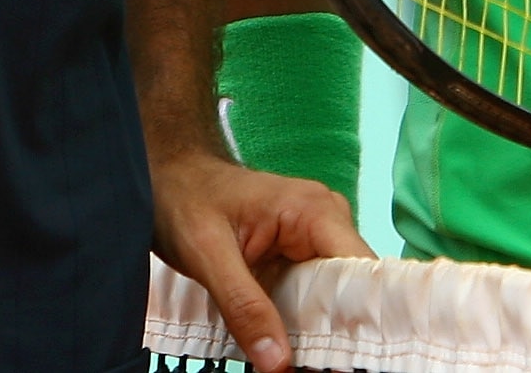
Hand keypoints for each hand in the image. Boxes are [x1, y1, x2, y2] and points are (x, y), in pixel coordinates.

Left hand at [148, 145, 369, 372]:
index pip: (361, 272)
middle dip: (340, 335)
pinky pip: (314, 298)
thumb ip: (243, 306)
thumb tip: (278, 362)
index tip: (346, 361)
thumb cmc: (185, 198)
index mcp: (315, 210)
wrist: (169, 176)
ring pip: (335, 300)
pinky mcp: (299, 257)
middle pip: (353, 291)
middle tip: (316, 367)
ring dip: (322, 335)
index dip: (361, 319)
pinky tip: (293, 350)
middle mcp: (326, 222)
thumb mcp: (207, 254)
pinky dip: (305, 326)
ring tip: (306, 363)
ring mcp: (314, 239)